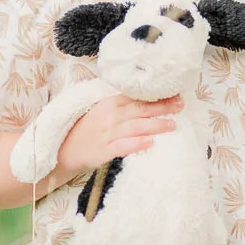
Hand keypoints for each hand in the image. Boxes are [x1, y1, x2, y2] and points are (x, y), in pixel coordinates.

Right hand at [58, 94, 182, 175]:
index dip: (156, 95)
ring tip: (172, 125)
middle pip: (140, 110)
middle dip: (162, 107)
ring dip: (155, 125)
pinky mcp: (104, 151)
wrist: (64, 149)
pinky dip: (136, 143)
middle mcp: (109, 116)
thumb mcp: (101, 110)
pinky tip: (150, 142)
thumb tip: (148, 99)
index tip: (174, 93)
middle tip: (180, 105)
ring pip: (135, 127)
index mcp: (109, 104)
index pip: (136, 96)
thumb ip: (121, 105)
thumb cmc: (87, 128)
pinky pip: (123, 146)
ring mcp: (106, 134)